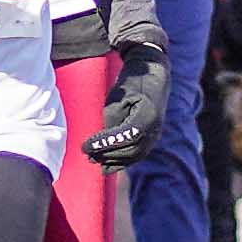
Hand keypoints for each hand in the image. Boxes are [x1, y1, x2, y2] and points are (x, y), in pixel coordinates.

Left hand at [89, 45, 168, 167]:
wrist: (153, 76)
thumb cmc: (132, 83)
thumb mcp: (118, 96)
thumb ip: (112, 118)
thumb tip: (102, 142)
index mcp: (147, 115)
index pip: (125, 136)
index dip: (105, 143)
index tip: (86, 146)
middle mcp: (155, 129)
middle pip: (130, 150)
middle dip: (107, 154)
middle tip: (87, 154)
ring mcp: (155, 135)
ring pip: (134, 156)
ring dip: (113, 161)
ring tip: (93, 160)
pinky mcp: (152, 139)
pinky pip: (137, 155)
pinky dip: (122, 161)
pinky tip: (106, 166)